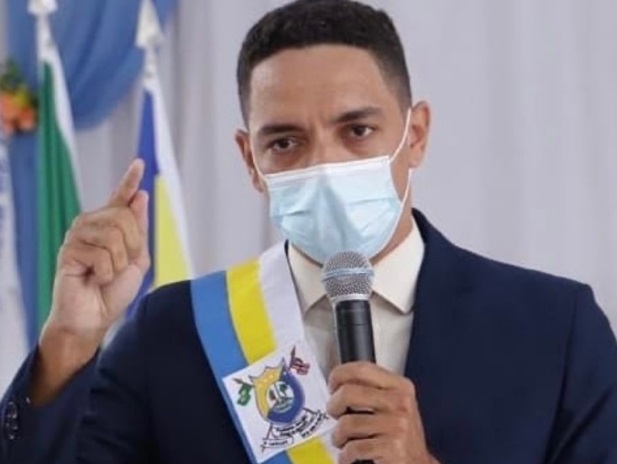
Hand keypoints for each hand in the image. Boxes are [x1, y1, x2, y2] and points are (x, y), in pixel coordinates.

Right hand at [32, 160, 149, 404]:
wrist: (94, 317)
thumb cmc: (113, 291)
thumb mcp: (136, 259)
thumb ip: (138, 230)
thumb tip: (140, 196)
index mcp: (109, 226)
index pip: (120, 198)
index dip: (130, 180)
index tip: (140, 163)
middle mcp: (91, 224)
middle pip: (124, 218)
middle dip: (131, 247)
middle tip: (120, 267)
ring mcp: (77, 236)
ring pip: (114, 236)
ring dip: (118, 263)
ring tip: (105, 275)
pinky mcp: (69, 251)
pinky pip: (102, 255)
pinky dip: (105, 273)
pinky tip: (94, 279)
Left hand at [327, 362, 437, 463]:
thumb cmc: (401, 435)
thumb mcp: (393, 405)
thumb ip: (371, 390)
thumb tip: (339, 384)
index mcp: (400, 387)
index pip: (362, 369)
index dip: (340, 374)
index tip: (332, 383)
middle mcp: (400, 403)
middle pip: (349, 393)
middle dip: (333, 405)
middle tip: (334, 412)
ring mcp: (397, 425)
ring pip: (347, 423)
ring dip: (338, 435)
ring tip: (342, 439)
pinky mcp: (392, 448)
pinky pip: (353, 448)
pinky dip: (345, 455)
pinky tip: (349, 456)